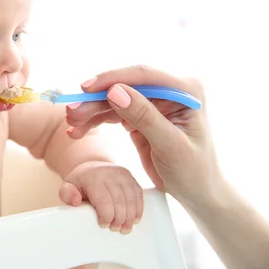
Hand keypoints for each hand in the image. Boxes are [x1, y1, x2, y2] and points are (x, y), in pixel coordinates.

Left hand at [59, 160, 143, 233]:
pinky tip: (135, 219)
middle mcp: (110, 174)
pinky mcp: (131, 177)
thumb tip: (75, 201)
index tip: (104, 224)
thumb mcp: (69, 185)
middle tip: (115, 229)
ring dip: (130, 216)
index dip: (106, 216)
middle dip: (119, 219)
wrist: (92, 166)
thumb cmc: (80, 181)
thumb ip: (67, 193)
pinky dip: (138, 208)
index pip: (104, 200)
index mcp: (94, 177)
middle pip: (119, 201)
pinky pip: (138, 194)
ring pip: (131, 199)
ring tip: (125, 228)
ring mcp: (122, 174)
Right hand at [65, 65, 220, 207]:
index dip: (113, 79)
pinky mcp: (140, 115)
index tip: (87, 88)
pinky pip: (112, 113)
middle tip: (72, 111)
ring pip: (114, 99)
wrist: (197, 193)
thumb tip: (116, 92)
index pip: (144, 76)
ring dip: (91, 110)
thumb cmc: (194, 171)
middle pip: (124, 86)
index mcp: (185, 90)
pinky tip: (78, 130)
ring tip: (71, 123)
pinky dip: (94, 120)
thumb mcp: (170, 145)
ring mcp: (153, 102)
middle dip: (96, 98)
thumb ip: (144, 117)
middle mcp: (168, 91)